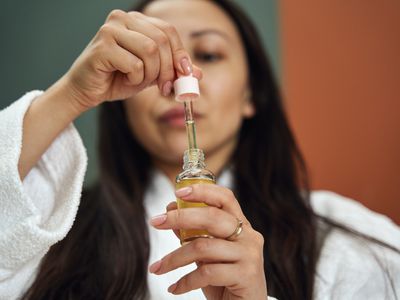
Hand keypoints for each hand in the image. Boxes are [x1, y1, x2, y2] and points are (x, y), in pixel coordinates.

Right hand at [61, 10, 201, 110]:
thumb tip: (198, 73)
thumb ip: (172, 71)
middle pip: (162, 40)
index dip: (180, 55)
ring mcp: (110, 30)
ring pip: (151, 50)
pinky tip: (125, 80)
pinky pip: (135, 64)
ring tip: (139, 81)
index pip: (169, 31)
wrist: (87, 91)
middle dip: (168, 69)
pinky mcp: (102, 46)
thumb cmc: (118, 79)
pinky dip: (135, 79)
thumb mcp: (152, 74)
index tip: (184, 75)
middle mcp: (123, 19)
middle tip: (165, 87)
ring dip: (151, 74)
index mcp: (136, 21)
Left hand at [149, 184, 267, 299]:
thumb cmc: (225, 279)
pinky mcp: (247, 275)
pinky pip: (207, 273)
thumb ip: (193, 234)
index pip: (225, 198)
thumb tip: (169, 213)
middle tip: (156, 222)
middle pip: (212, 216)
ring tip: (157, 268)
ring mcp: (250, 254)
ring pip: (204, 247)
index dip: (202, 190)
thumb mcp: (207, 254)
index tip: (177, 193)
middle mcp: (249, 235)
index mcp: (240, 224)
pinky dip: (185, 281)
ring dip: (174, 258)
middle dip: (180, 217)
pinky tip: (174, 287)